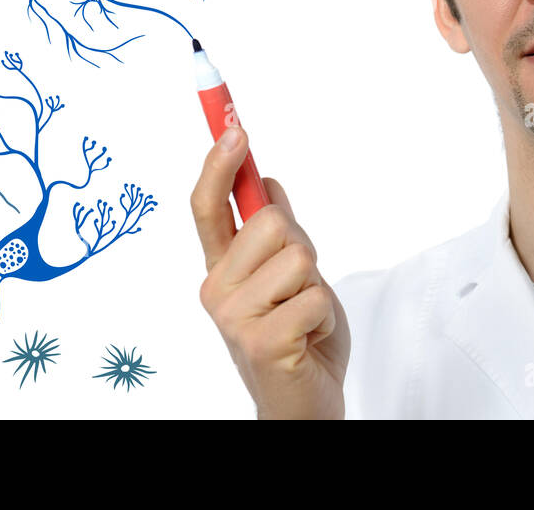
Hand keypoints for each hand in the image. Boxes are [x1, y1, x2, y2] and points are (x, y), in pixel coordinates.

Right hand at [192, 123, 349, 418]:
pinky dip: (325, 316)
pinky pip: (314, 295)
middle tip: (301, 288)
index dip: (218, 164)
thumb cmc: (299, 340)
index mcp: (220, 269)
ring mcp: (233, 317)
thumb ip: (275, 233)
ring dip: (316, 285)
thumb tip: (267, 181)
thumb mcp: (290, 276)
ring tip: (305, 317)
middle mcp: (217, 289)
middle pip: (271, 222)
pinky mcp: (260, 341)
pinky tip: (310, 339)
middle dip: (302, 248)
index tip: (234, 128)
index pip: (207, 206)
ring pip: (298, 255)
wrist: (305, 406)